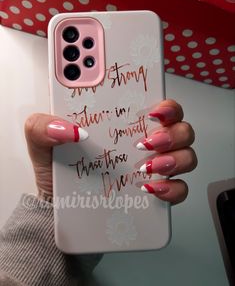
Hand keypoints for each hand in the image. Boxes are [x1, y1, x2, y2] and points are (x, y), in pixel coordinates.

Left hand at [24, 99, 196, 203]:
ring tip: (145, 167)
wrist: (60, 207)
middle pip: (180, 127)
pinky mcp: (156, 191)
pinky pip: (180, 188)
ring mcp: (154, 167)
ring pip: (187, 154)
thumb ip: (43, 126)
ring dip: (175, 158)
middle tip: (146, 141)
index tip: (154, 110)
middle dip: (172, 132)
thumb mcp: (42, 142)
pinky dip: (172, 188)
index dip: (166, 103)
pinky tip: (150, 189)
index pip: (157, 104)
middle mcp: (145, 142)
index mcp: (123, 122)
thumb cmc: (59, 171)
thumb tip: (70, 129)